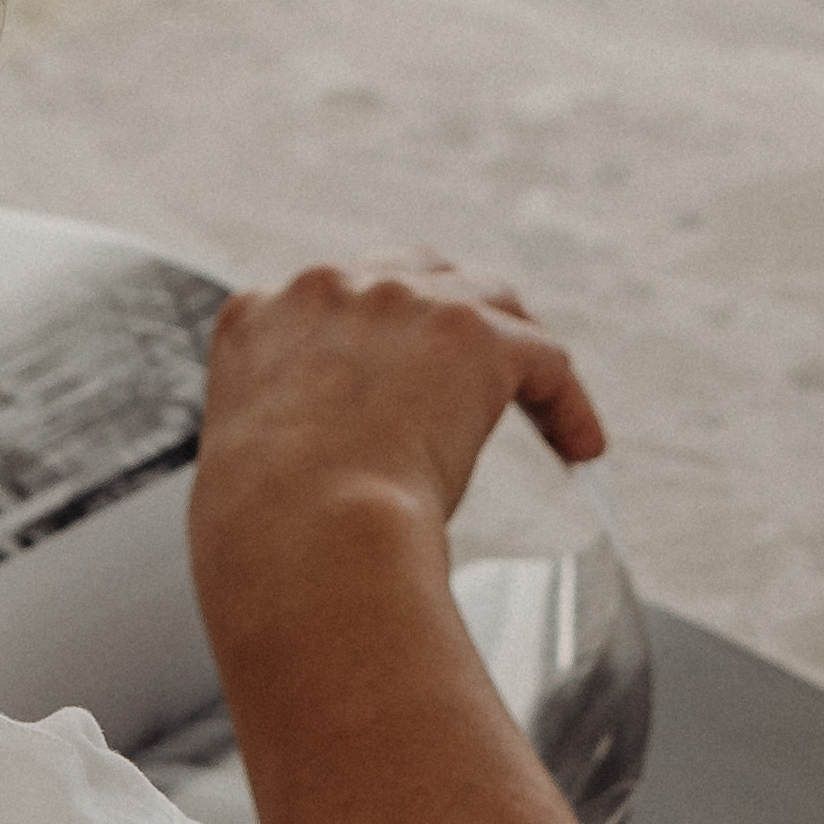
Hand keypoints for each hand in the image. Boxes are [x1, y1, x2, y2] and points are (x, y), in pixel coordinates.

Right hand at [186, 263, 610, 823]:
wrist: (302, 541)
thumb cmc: (262, 545)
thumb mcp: (242, 482)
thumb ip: (272, 459)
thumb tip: (293, 523)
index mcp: (254, 320)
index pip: (326, 298)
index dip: (374, 336)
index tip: (398, 378)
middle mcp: (325, 291)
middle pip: (412, 278)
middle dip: (450, 319)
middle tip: (482, 376)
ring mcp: (399, 303)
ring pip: (484, 303)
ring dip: (514, 353)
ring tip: (545, 411)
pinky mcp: (469, 332)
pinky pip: (540, 357)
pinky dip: (566, 403)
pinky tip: (581, 446)